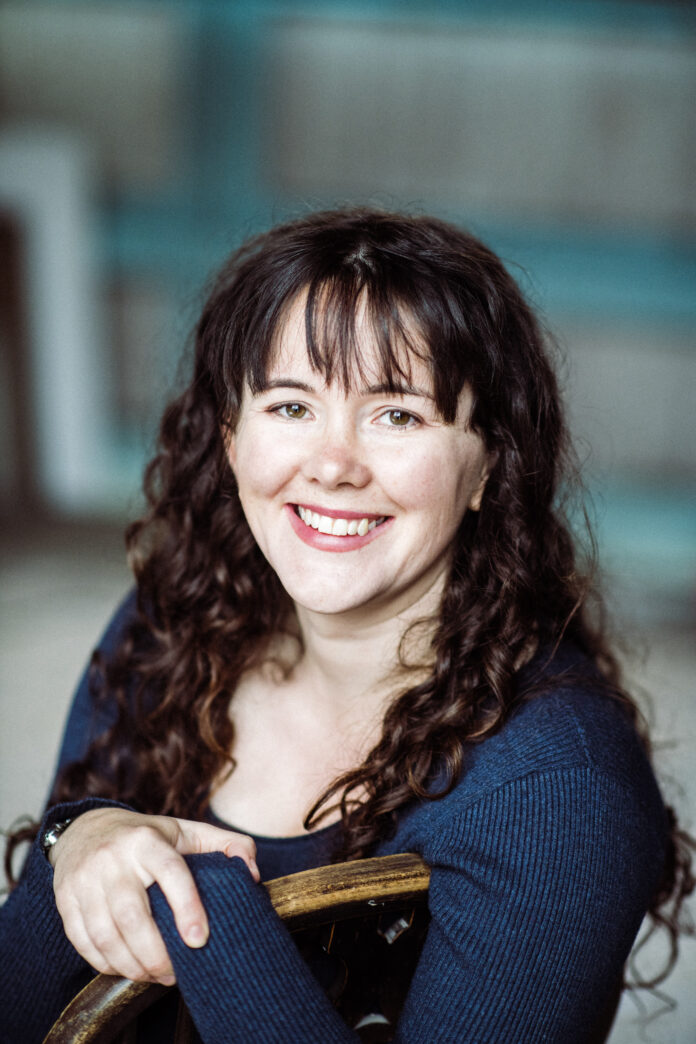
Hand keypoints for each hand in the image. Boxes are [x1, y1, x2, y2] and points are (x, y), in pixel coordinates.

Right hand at [50, 807, 258, 985]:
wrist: (86, 829)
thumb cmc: (147, 837)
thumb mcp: (186, 831)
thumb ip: (225, 845)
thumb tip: (253, 873)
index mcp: (147, 840)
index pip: (170, 872)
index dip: (187, 907)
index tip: (200, 939)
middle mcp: (113, 857)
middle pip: (132, 915)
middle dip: (156, 954)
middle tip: (175, 973)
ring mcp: (85, 879)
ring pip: (105, 934)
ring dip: (132, 965)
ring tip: (154, 975)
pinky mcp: (65, 899)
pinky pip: (84, 942)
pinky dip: (106, 963)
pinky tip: (127, 968)